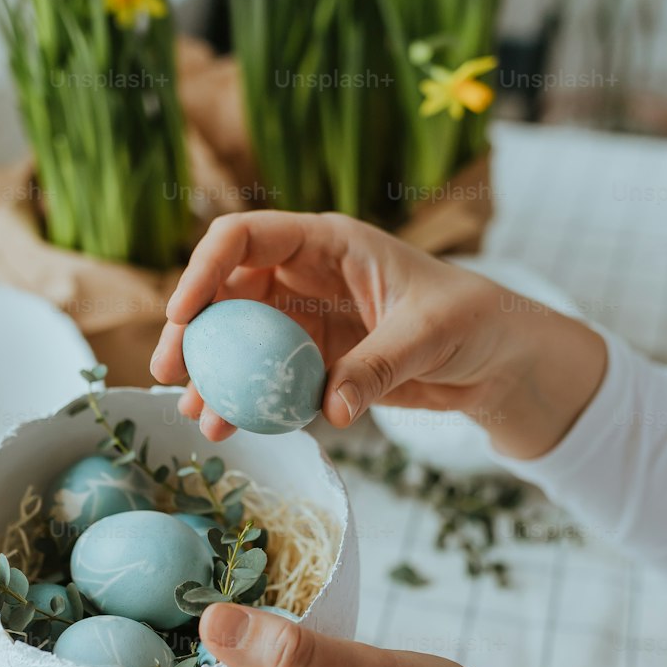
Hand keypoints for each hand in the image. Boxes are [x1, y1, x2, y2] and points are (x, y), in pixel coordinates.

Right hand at [150, 210, 606, 457]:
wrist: (497, 359)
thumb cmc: (472, 320)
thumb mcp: (428, 336)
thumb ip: (377, 367)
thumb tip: (331, 408)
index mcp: (327, 243)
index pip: (247, 238)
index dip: (205, 269)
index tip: (182, 316)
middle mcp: (306, 276)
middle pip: (227, 292)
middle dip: (192, 330)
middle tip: (169, 374)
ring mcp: (306, 320)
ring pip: (239, 341)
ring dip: (213, 375)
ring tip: (195, 416)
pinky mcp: (316, 361)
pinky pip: (267, 378)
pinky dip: (245, 401)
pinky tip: (228, 428)